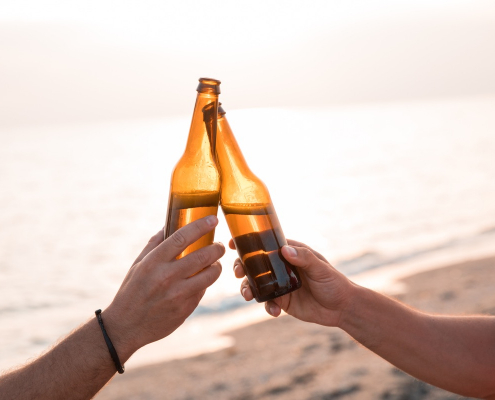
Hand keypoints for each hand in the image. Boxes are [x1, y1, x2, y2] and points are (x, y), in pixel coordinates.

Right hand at [104, 215, 224, 356]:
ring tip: (215, 263)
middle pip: (203, 255)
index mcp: (153, 262)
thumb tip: (168, 224)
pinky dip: (205, 283)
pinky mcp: (185, 309)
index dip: (200, 226)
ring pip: (210, 274)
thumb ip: (154, 244)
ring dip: (217, 266)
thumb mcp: (138, 265)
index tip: (212, 219)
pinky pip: (203, 291)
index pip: (181, 238)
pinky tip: (201, 280)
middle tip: (219, 246)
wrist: (125, 327)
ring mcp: (177, 295)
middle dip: (217, 248)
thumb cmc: (132, 291)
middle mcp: (166, 277)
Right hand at [232, 239, 353, 326]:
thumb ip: (304, 258)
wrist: (342, 309)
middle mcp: (281, 267)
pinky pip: (267, 302)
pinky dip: (266, 307)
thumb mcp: (320, 268)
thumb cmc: (334, 282)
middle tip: (238, 273)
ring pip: (256, 284)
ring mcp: (279, 284)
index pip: (266, 244)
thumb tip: (285, 250)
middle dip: (241, 267)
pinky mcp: (281, 300)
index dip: (248, 243)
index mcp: (290, 253)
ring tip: (248, 296)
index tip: (233, 244)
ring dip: (247, 288)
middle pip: (255, 264)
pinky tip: (274, 312)